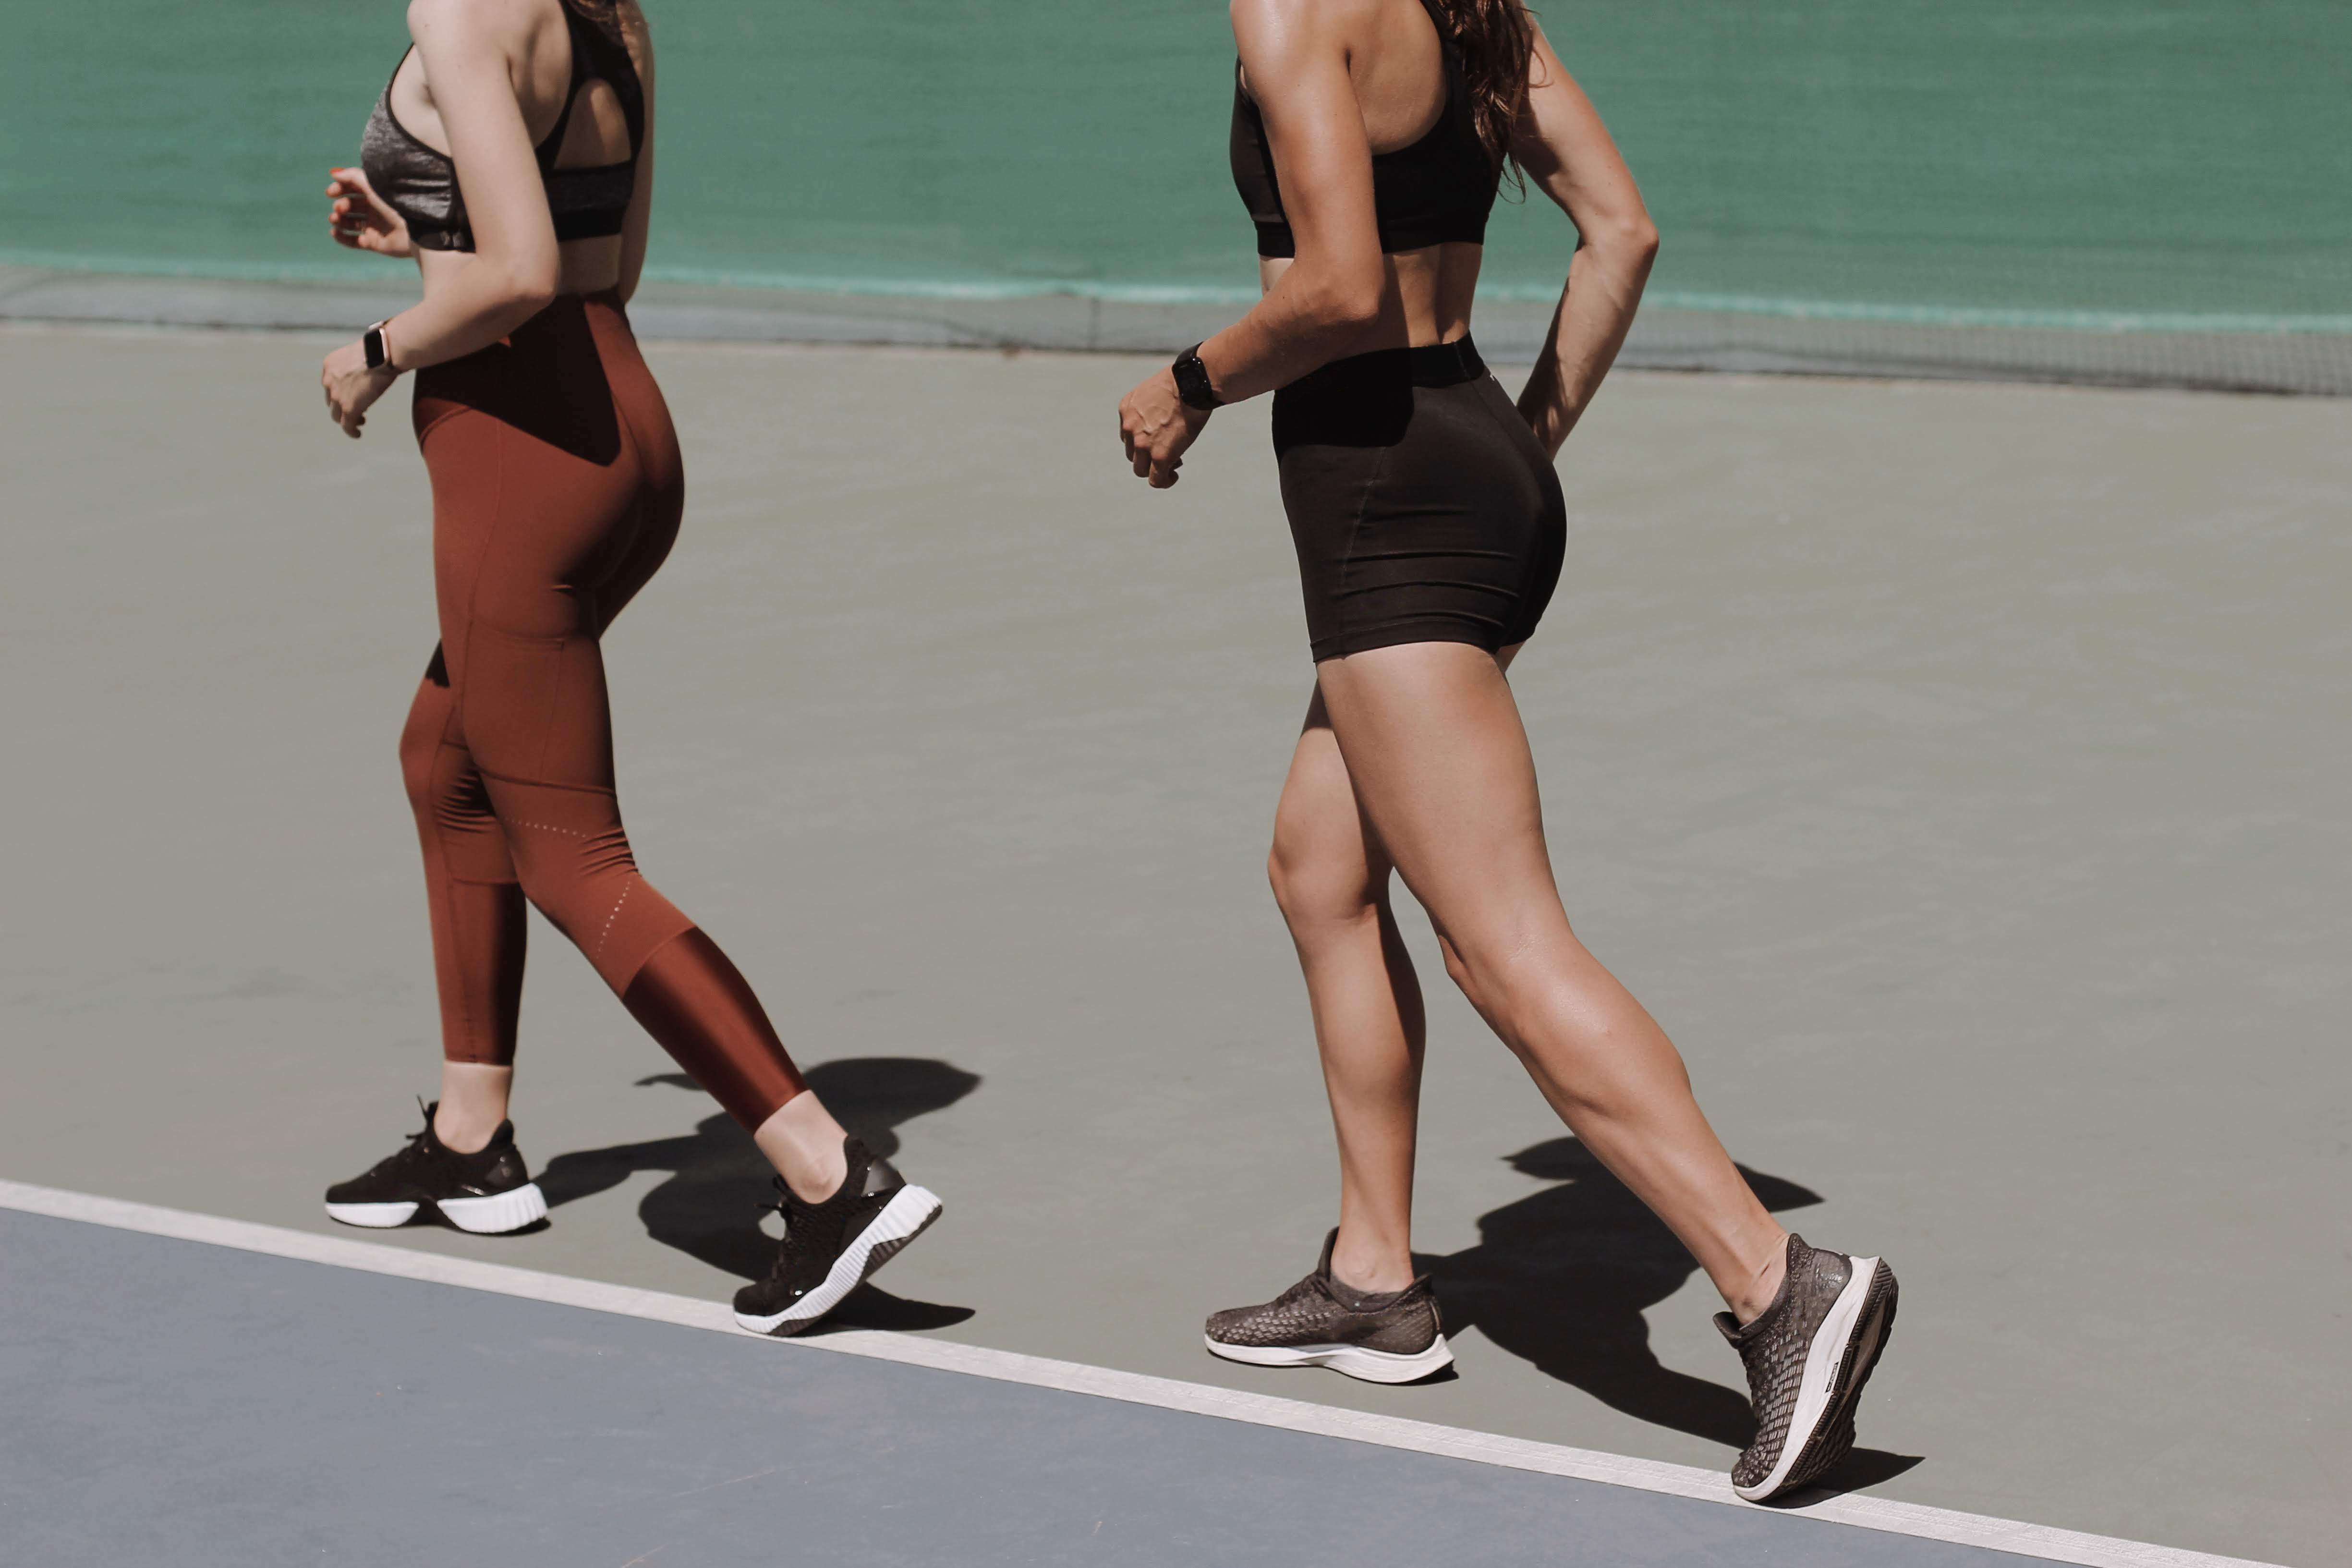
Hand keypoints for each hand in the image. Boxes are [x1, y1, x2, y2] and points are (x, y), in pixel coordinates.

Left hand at [322, 340, 397, 438]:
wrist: (380, 354)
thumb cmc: (378, 350)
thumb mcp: (360, 353)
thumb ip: (358, 363)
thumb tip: (372, 366)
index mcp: (330, 365)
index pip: (330, 384)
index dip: (340, 392)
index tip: (350, 395)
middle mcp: (328, 381)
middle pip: (331, 401)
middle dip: (342, 406)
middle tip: (355, 410)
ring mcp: (337, 396)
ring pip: (337, 415)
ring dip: (347, 419)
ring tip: (359, 422)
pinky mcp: (348, 408)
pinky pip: (347, 425)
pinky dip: (351, 431)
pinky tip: (357, 434)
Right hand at [327, 166, 414, 257]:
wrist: (414, 228)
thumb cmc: (395, 202)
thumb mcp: (373, 184)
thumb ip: (352, 176)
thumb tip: (334, 173)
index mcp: (377, 194)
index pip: (353, 189)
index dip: (339, 189)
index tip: (331, 192)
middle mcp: (375, 210)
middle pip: (350, 206)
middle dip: (340, 205)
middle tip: (339, 208)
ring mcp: (375, 227)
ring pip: (350, 223)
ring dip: (338, 220)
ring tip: (335, 219)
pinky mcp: (375, 243)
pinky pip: (354, 241)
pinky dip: (342, 237)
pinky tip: (335, 232)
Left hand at [1118, 367, 1209, 488]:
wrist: (1191, 384)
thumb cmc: (1183, 383)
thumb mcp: (1156, 391)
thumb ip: (1152, 407)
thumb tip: (1164, 418)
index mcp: (1126, 409)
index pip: (1128, 434)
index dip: (1144, 441)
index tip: (1160, 439)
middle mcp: (1129, 427)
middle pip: (1132, 453)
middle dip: (1149, 456)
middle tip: (1170, 451)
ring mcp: (1142, 443)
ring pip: (1141, 469)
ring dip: (1155, 469)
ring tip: (1174, 464)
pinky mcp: (1159, 456)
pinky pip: (1156, 479)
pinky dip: (1164, 481)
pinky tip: (1173, 477)